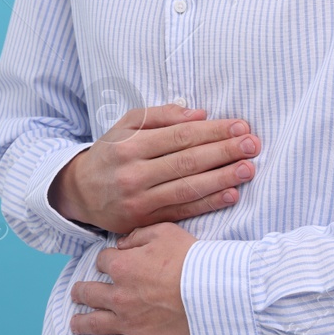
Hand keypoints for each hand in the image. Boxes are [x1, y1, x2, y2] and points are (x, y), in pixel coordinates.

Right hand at [49, 104, 257, 233]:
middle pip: (188, 161)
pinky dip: (209, 203)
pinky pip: (183, 210)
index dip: (213, 131)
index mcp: (130, 145)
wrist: (80, 193)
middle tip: (253, 144)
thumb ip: (160, 116)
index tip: (239, 126)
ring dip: (223, 178)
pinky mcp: (146, 220)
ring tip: (249, 168)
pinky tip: (230, 194)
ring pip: (188, 187)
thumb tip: (198, 114)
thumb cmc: (110, 154)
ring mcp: (140, 199)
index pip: (179, 136)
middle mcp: (134, 172)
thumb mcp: (125, 126)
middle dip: (225, 151)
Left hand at [70, 222, 196, 334]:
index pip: (103, 262)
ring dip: (81, 323)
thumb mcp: (165, 233)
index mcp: (123, 267)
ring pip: (94, 324)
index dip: (106, 261)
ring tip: (75, 324)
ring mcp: (127, 323)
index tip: (109, 264)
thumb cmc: (192, 261)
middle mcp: (119, 296)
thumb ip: (138, 236)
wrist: (212, 296)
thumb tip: (122, 244)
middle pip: (89, 293)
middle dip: (81, 292)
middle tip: (77, 294)